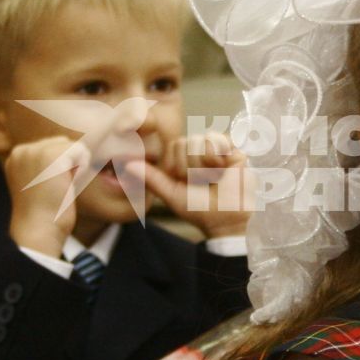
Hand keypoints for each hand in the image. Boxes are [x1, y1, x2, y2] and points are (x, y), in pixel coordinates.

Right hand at [5, 136, 90, 257]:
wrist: (38, 231)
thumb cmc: (43, 214)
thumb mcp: (39, 183)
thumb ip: (47, 165)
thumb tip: (74, 150)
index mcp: (16, 156)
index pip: (51, 147)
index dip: (60, 168)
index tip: (48, 188)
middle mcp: (22, 149)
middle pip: (62, 143)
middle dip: (68, 164)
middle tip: (55, 188)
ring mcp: (35, 150)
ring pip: (73, 146)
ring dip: (75, 167)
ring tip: (60, 186)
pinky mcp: (52, 155)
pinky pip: (81, 151)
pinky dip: (82, 169)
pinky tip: (68, 185)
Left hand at [124, 133, 252, 238]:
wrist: (224, 219)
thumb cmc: (199, 209)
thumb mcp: (171, 194)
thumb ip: (152, 178)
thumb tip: (127, 165)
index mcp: (183, 159)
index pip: (172, 146)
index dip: (176, 165)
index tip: (186, 182)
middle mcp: (199, 151)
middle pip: (184, 143)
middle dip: (189, 168)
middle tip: (201, 182)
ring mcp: (216, 149)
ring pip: (198, 141)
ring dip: (203, 166)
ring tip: (213, 178)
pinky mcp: (232, 149)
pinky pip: (216, 139)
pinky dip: (215, 156)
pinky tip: (222, 169)